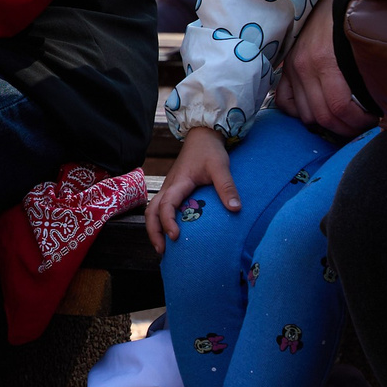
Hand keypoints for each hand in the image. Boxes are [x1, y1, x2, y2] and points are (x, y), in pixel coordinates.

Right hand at [148, 126, 236, 252]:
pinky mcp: (173, 188)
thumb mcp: (221, 167)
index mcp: (179, 182)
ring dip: (154, 228)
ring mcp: (169, 187)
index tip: (175, 237)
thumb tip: (235, 209)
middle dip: (153, 231)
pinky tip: (168, 231)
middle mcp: (169, 186)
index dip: (168, 221)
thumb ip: (227, 188)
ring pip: (152, 209)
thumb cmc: (210, 150)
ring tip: (162, 246)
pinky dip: (159, 220)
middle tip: (162, 250)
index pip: (166, 204)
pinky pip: (159, 206)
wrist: (202, 135)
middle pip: (151, 210)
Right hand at [272, 0, 369, 137]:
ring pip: (305, 115)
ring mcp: (290, 68)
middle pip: (322, 116)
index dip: (359, 122)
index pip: (339, 108)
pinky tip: (319, 109)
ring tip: (347, 118)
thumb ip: (367, 66)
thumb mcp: (361, 37)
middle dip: (347, 128)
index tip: (375, 118)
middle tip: (364, 125)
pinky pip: (284, 103)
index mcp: (324, 60)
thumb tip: (382, 98)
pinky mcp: (285, 68)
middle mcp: (303, 67)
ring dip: (327, 124)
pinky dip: (301, 113)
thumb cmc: (348, 12)